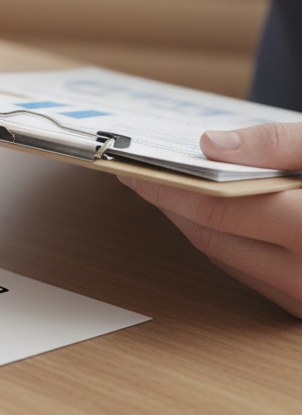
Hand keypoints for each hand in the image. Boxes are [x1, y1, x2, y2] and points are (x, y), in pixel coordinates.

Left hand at [119, 123, 301, 317]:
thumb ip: (280, 143)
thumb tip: (215, 145)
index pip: (220, 210)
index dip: (170, 186)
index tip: (134, 165)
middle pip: (212, 236)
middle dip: (169, 203)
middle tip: (137, 174)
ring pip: (224, 257)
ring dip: (189, 223)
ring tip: (163, 187)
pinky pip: (247, 272)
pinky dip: (221, 240)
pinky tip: (207, 213)